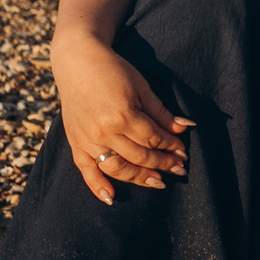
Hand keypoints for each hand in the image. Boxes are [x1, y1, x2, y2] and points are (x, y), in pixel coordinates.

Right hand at [52, 35, 192, 203]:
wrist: (77, 61)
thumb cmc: (113, 70)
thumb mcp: (141, 87)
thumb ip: (161, 112)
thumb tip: (184, 128)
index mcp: (124, 115)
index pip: (153, 139)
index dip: (171, 147)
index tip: (183, 152)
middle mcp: (105, 131)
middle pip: (139, 156)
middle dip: (162, 164)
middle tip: (179, 168)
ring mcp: (88, 139)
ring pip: (118, 168)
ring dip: (140, 178)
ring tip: (158, 182)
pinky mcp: (76, 142)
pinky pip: (86, 170)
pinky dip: (97, 186)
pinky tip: (112, 198)